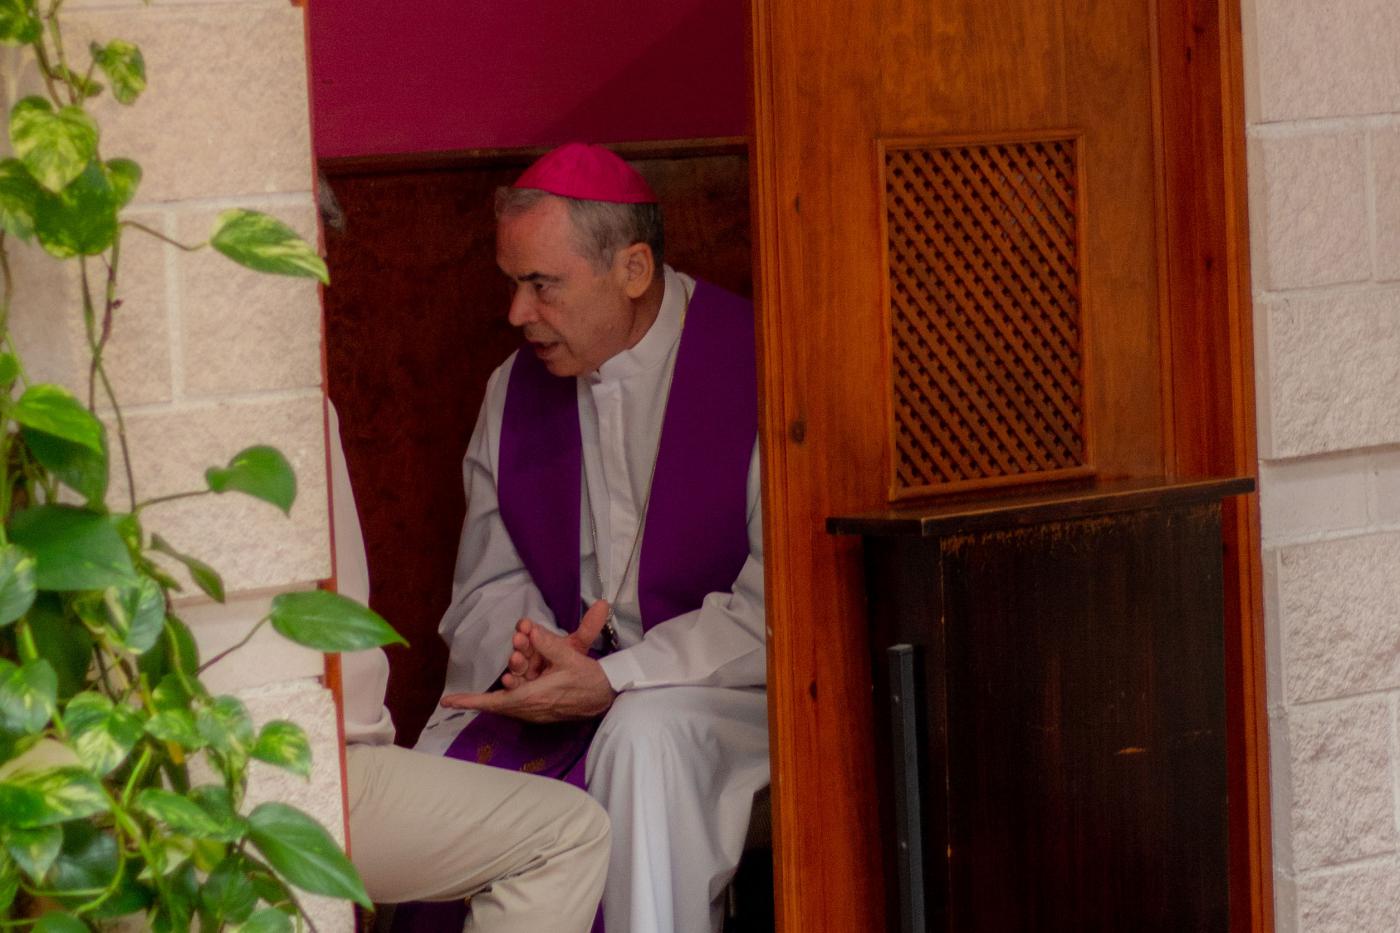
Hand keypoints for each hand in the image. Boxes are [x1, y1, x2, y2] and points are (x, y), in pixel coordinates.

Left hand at [442, 622, 616, 721]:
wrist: (607, 695)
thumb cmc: (588, 679)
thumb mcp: (570, 657)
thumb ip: (548, 643)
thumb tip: (529, 630)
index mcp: (535, 697)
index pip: (496, 701)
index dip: (471, 701)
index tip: (449, 702)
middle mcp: (531, 708)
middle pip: (504, 691)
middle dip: (510, 665)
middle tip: (519, 642)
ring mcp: (535, 711)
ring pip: (512, 691)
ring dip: (516, 671)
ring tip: (525, 647)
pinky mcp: (540, 709)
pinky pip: (521, 695)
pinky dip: (520, 679)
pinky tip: (525, 663)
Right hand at [502, 600, 609, 689]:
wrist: (574, 691)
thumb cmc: (572, 666)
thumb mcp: (578, 647)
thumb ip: (588, 628)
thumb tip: (603, 604)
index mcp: (540, 643)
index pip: (529, 632)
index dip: (527, 627)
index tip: (526, 624)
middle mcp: (528, 656)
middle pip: (521, 648)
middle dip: (520, 644)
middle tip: (519, 638)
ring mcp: (522, 673)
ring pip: (516, 667)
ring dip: (514, 663)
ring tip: (515, 658)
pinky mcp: (517, 691)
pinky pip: (510, 688)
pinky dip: (507, 684)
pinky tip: (506, 681)